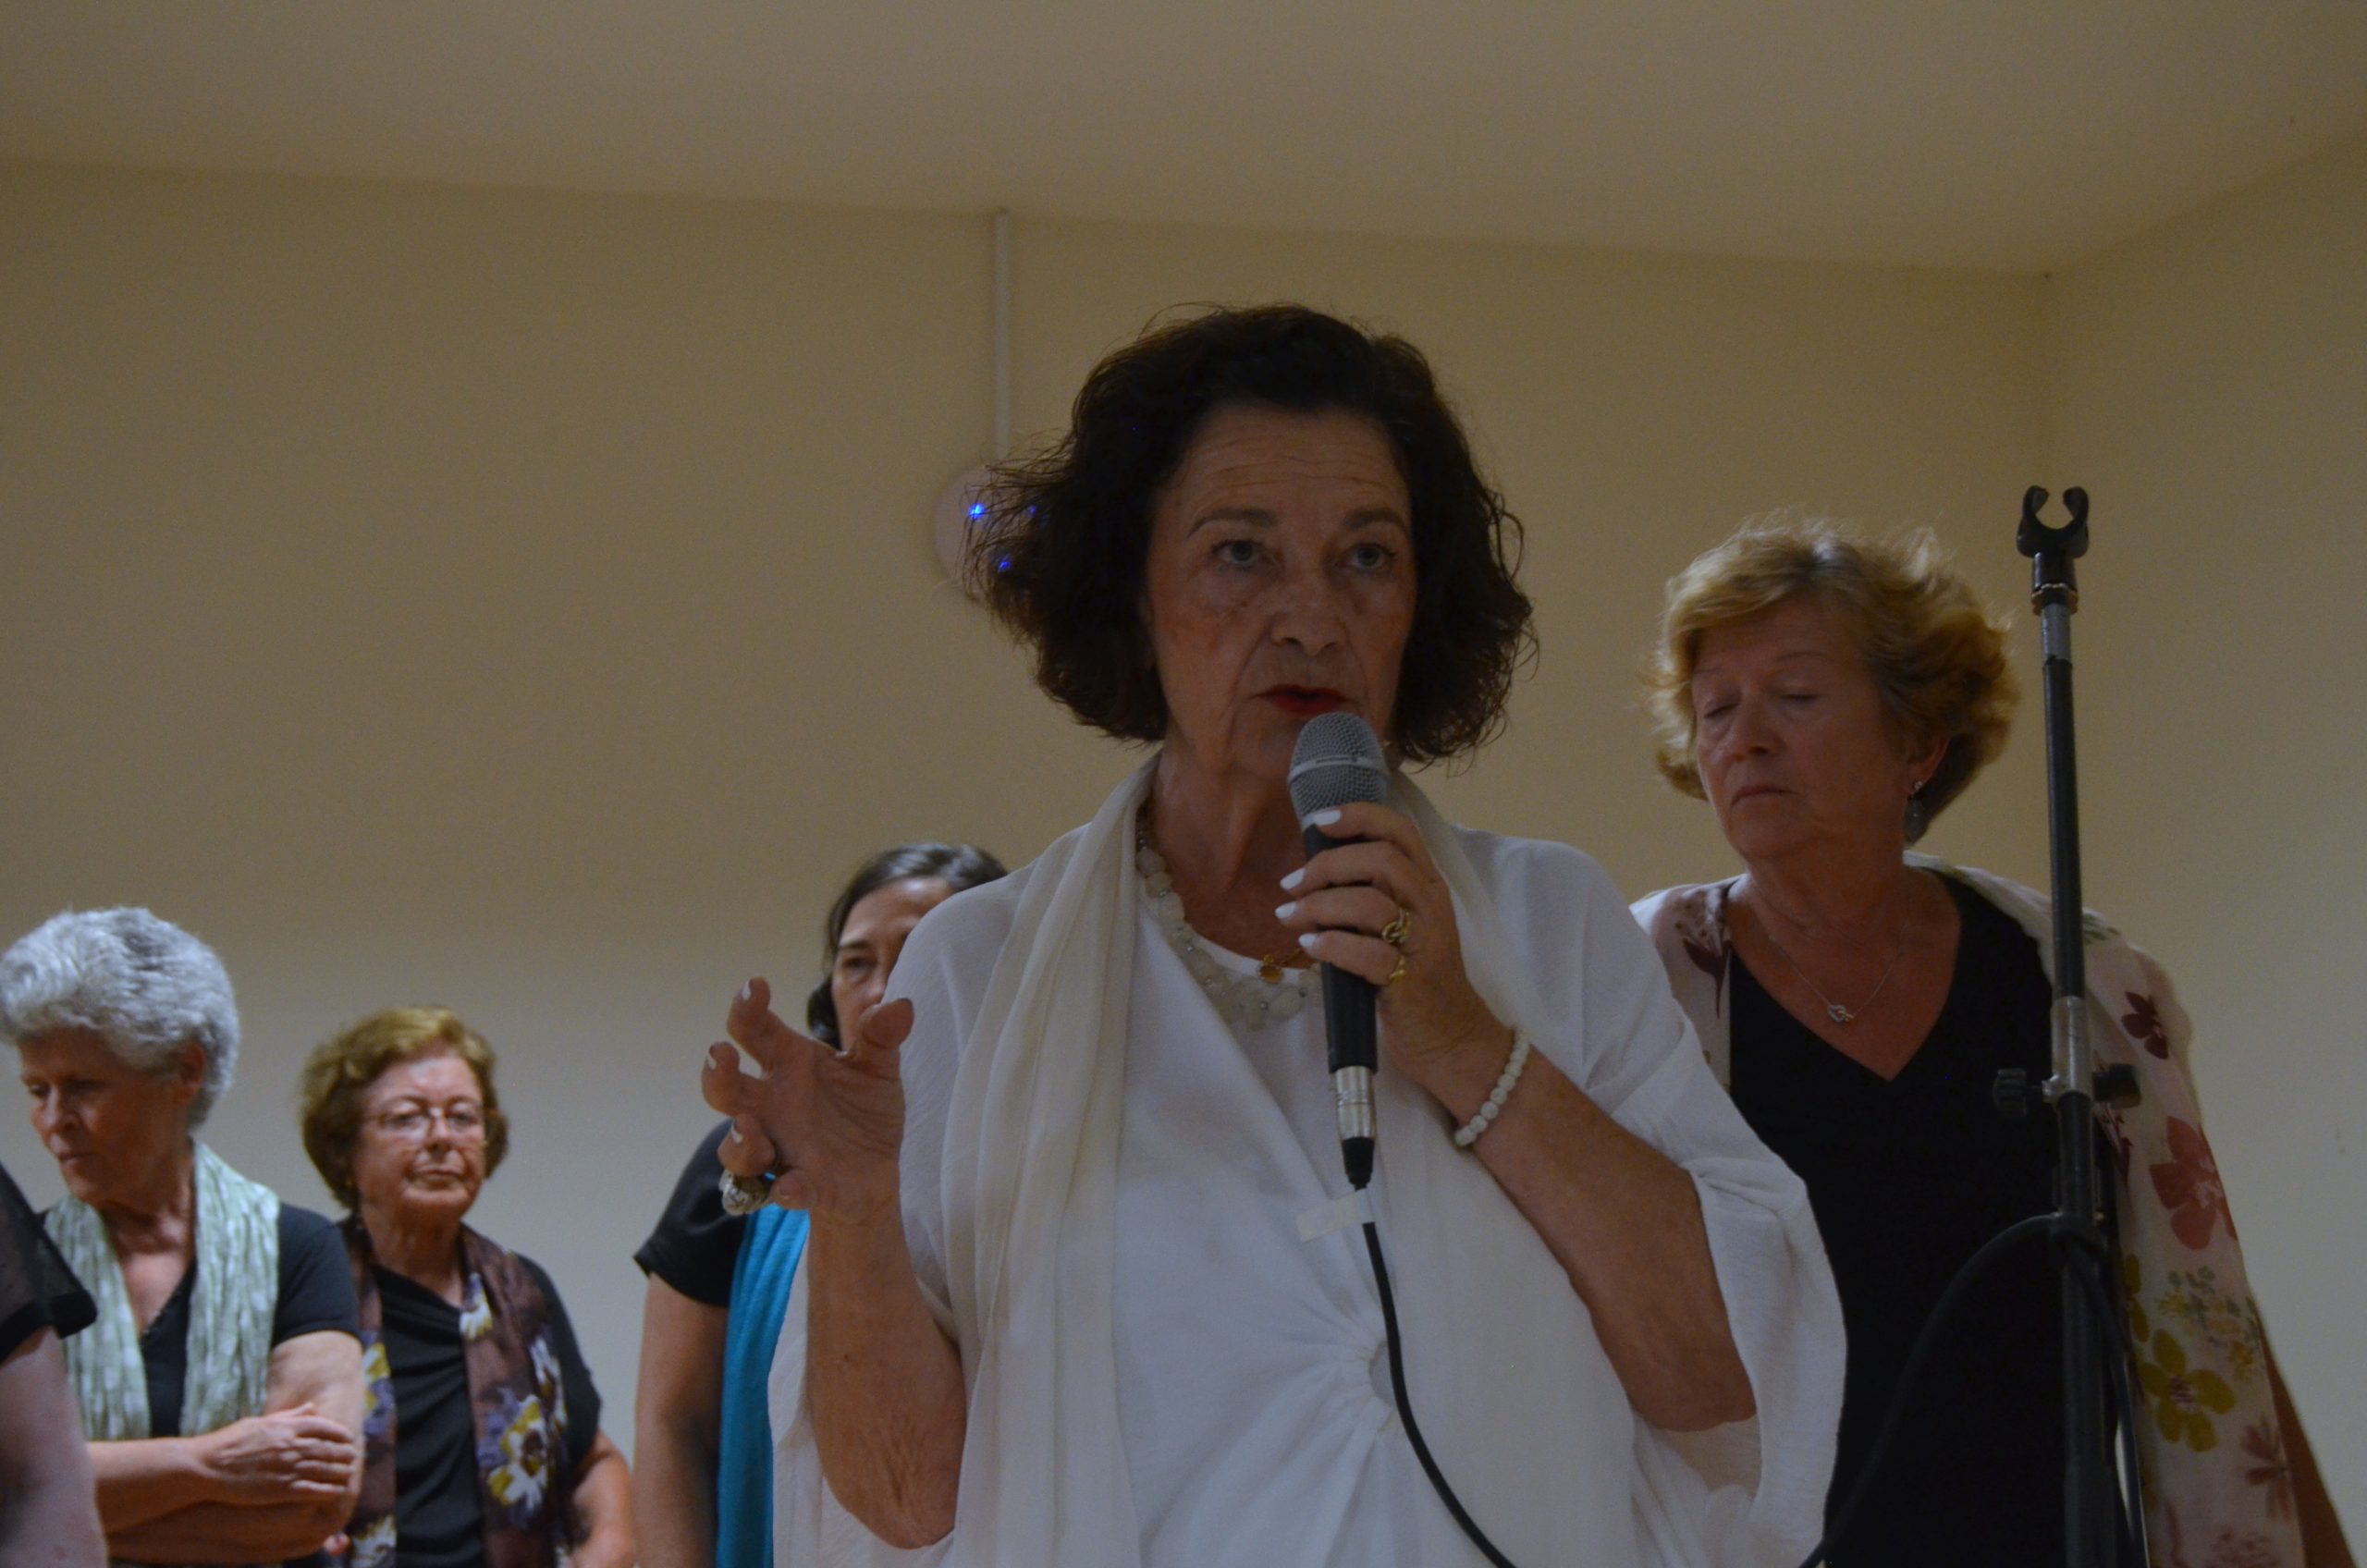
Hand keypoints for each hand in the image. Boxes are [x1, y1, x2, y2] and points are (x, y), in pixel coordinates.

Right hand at [195, 1403, 361, 1504]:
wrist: (207, 1466)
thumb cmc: (230, 1442)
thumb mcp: (260, 1422)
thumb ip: (289, 1415)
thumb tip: (311, 1407)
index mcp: (286, 1427)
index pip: (323, 1427)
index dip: (339, 1433)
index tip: (347, 1438)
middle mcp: (291, 1445)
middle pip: (327, 1448)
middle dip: (343, 1453)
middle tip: (353, 1456)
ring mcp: (287, 1467)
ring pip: (324, 1469)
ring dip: (340, 1471)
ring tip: (349, 1472)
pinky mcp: (280, 1489)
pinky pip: (312, 1490)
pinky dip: (328, 1490)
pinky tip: (337, 1491)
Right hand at [701, 977, 914, 1225]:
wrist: (876, 1171)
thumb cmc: (862, 1110)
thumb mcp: (877, 1069)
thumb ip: (881, 1037)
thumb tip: (900, 1005)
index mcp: (788, 1065)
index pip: (755, 1031)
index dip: (747, 1008)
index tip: (755, 987)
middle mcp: (771, 1106)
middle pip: (725, 1088)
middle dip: (716, 1072)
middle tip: (720, 1052)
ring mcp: (780, 1148)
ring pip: (737, 1149)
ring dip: (737, 1140)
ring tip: (747, 1126)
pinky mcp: (801, 1186)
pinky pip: (783, 1190)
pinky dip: (786, 1189)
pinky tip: (791, 1188)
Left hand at [1277, 800, 1512, 1105]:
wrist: (1451, 1037)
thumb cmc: (1416, 976)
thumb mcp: (1402, 924)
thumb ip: (1371, 895)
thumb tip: (1312, 874)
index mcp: (1428, 886)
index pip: (1401, 832)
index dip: (1359, 816)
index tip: (1320, 821)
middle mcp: (1430, 907)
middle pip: (1381, 860)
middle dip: (1327, 865)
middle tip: (1293, 884)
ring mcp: (1423, 943)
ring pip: (1370, 904)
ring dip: (1320, 905)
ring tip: (1291, 916)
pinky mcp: (1409, 981)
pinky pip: (1366, 953)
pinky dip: (1331, 944)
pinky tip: (1310, 944)